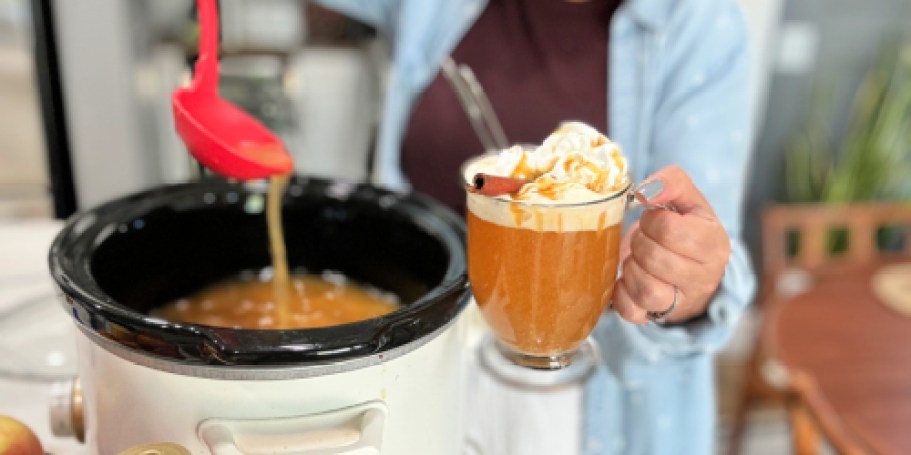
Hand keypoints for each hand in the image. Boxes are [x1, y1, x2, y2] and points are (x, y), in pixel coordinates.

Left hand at [611, 166, 730, 323]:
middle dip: (640, 242)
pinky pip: (631, 311)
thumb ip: (672, 182)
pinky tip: (627, 279)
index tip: (655, 219)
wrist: (693, 268)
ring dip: (631, 267)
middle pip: (653, 257)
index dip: (652, 219)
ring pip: (645, 288)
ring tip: (637, 257)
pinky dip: (621, 294)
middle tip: (644, 238)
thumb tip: (645, 191)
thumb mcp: (688, 199)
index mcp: (714, 243)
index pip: (669, 229)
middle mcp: (704, 277)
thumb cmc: (687, 228)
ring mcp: (682, 302)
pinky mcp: (657, 317)